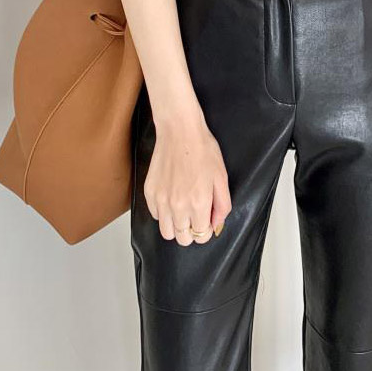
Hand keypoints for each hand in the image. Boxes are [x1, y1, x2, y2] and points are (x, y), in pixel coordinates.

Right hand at [144, 101, 231, 245]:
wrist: (179, 131)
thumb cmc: (203, 150)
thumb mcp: (221, 177)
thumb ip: (222, 206)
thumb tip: (216, 225)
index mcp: (199, 203)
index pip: (201, 236)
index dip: (207, 231)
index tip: (207, 222)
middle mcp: (178, 206)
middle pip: (183, 239)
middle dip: (191, 232)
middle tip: (195, 217)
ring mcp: (161, 200)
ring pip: (166, 232)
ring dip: (176, 226)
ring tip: (182, 211)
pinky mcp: (149, 192)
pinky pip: (155, 215)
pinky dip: (163, 213)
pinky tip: (171, 199)